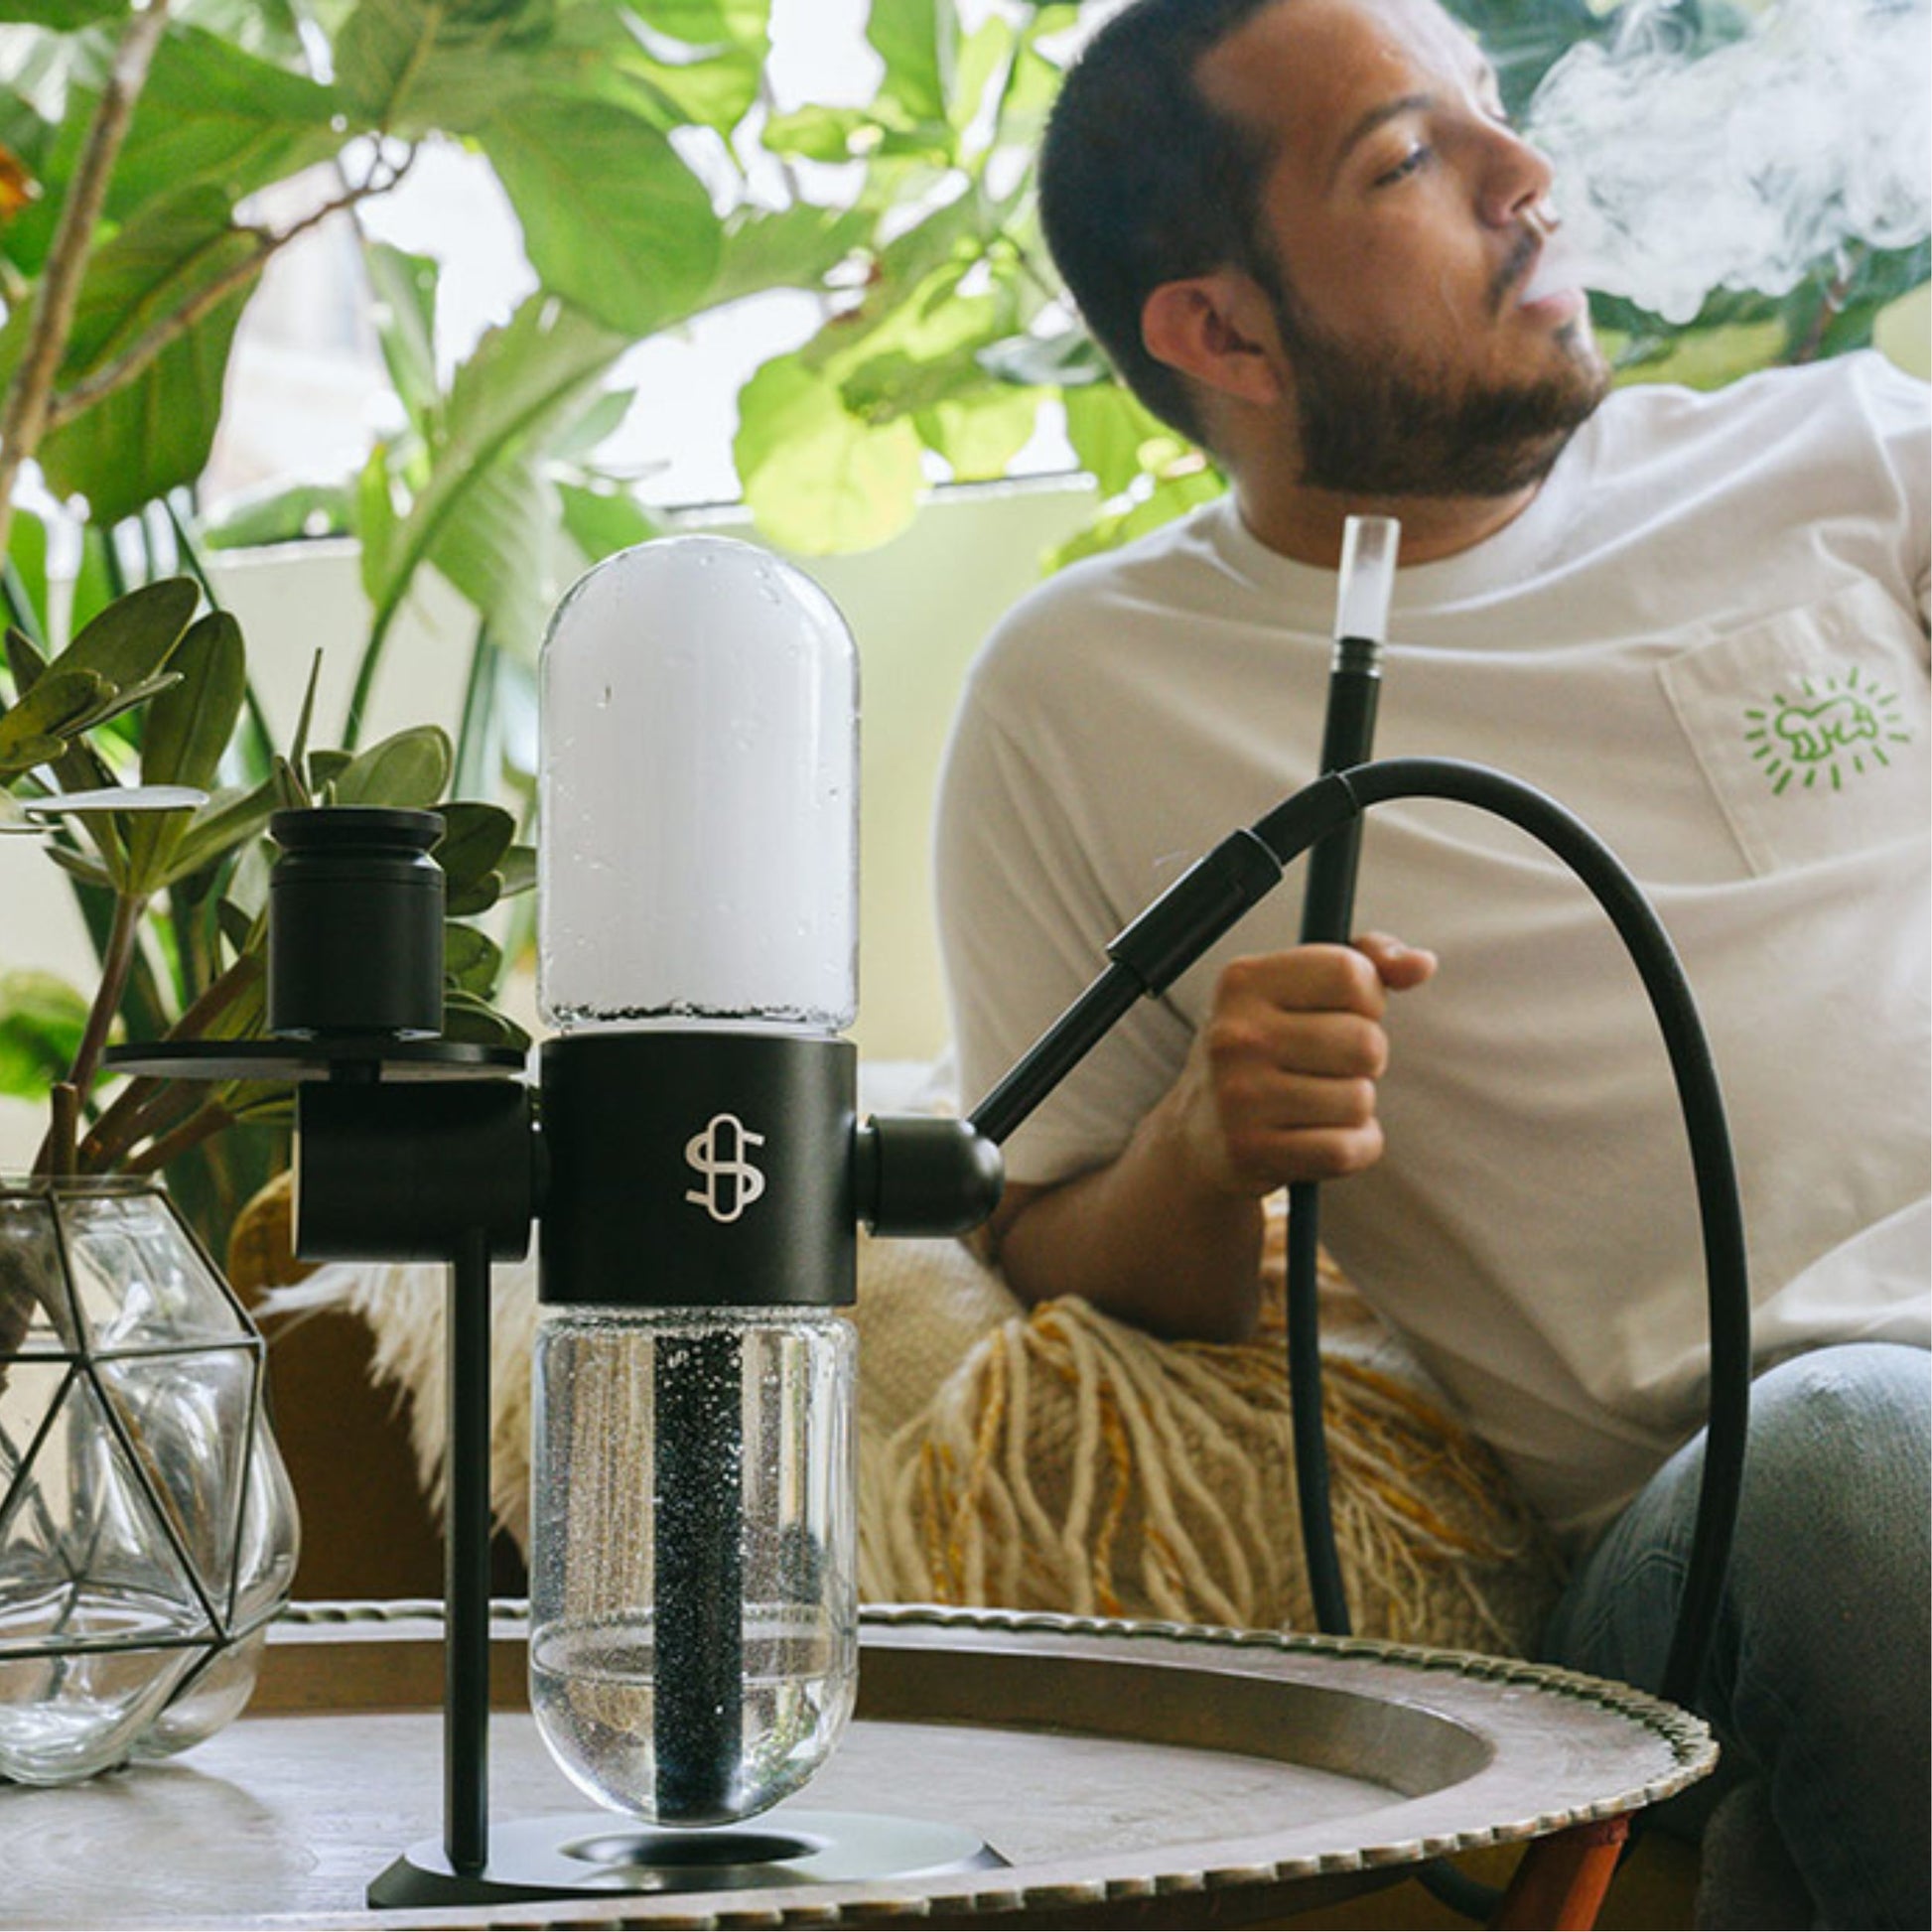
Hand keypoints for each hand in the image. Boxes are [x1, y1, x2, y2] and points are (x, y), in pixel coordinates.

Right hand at [1170, 933, 1435, 1196]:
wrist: (1199, 1131)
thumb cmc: (1265, 1048)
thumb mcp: (1295, 989)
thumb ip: (1364, 960)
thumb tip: (1421, 964)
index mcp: (1242, 981)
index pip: (1349, 973)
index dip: (1367, 997)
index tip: (1344, 1013)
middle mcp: (1234, 1035)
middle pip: (1365, 1042)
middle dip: (1365, 1059)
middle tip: (1330, 1066)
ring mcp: (1239, 1096)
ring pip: (1360, 1099)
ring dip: (1356, 1106)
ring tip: (1319, 1102)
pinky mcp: (1251, 1151)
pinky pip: (1347, 1150)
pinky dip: (1354, 1148)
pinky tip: (1322, 1137)